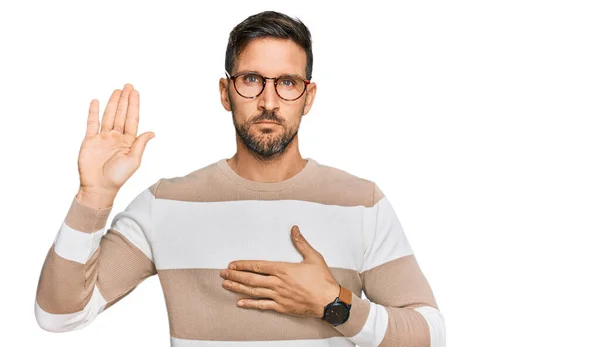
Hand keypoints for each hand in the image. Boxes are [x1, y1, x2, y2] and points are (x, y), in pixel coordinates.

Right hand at [78, 83, 154, 200]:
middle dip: (125, 100)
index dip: (134, 105)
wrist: (99, 187)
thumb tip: (152, 132)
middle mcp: (116, 137)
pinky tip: (96, 101)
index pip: (132, 119)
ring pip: (108, 115)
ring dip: (113, 103)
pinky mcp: (90, 140)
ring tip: (117, 90)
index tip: (135, 93)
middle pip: (121, 114)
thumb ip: (140, 144)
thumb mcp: (134, 160)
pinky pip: (92, 123)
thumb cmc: (118, 176)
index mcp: (128, 141)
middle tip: (128, 85)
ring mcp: (103, 138)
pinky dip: (93, 112)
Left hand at [219, 225, 340, 318]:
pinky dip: (250, 304)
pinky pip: (262, 305)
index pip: (258, 266)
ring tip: (226, 284)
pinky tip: (240, 302)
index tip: (232, 264)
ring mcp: (278, 296)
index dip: (243, 265)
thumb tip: (294, 229)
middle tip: (222, 273)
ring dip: (238, 287)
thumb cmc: (322, 280)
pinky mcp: (281, 307)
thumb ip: (301, 243)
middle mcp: (277, 283)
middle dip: (235, 275)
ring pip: (253, 291)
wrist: (329, 301)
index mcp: (283, 269)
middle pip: (251, 278)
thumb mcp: (313, 257)